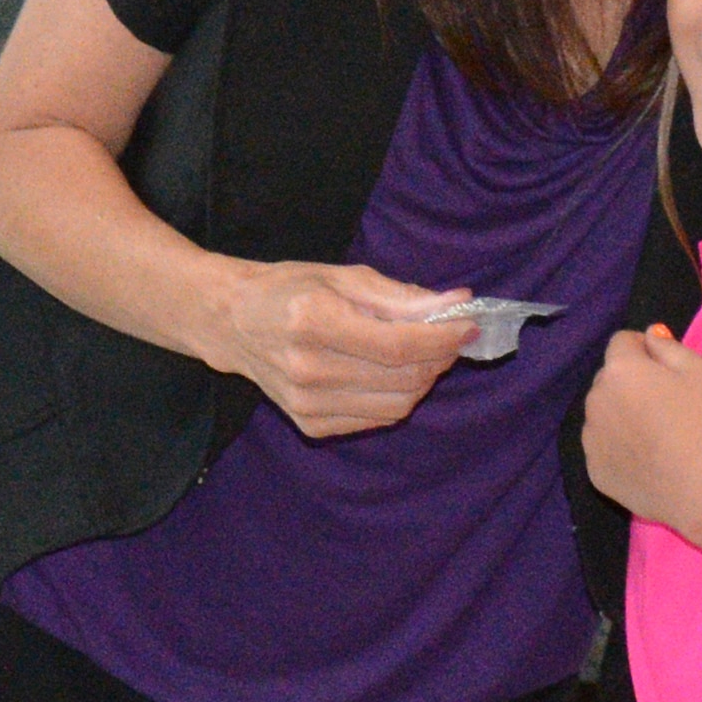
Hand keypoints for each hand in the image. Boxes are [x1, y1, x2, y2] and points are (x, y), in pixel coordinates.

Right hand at [212, 261, 475, 435]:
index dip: (444, 338)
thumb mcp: (344, 276)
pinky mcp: (309, 425)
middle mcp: (309, 369)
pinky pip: (375, 419)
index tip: (470, 325)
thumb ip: (402, 296)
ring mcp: (307, 403)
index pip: (399, 345)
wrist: (231, 322)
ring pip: (396, 406)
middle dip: (439, 358)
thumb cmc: (290, 289)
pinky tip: (389, 373)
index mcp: (314, 322)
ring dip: (423, 380)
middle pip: (403, 379)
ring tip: (422, 354)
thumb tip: (457, 304)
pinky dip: (396, 397)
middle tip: (449, 336)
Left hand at [582, 325, 701, 540]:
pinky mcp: (595, 471)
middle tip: (664, 404)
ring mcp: (591, 438)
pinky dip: (619, 448)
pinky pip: (603, 447)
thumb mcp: (701, 370)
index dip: (644, 349)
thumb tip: (648, 335)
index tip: (666, 369)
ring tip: (655, 436)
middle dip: (630, 382)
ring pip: (603, 413)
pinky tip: (647, 460)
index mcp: (620, 369)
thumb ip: (668, 346)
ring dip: (621, 414)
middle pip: (609, 378)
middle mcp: (596, 399)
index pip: (622, 341)